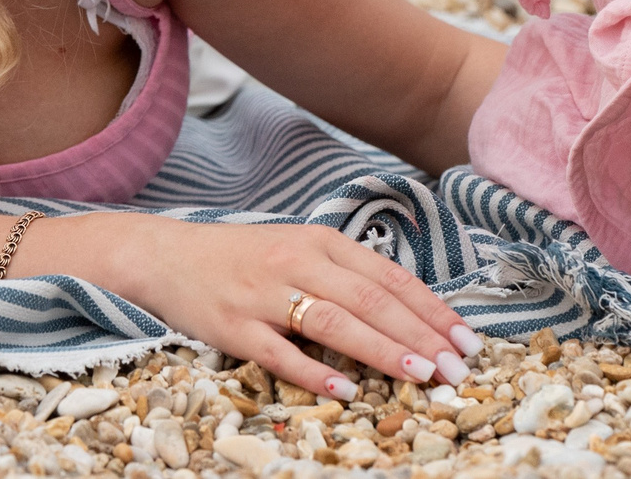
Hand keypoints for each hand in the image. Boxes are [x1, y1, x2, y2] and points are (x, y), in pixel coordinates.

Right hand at [101, 214, 479, 398]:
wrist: (166, 256)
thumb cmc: (242, 256)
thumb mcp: (297, 247)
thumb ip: (345, 272)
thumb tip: (408, 309)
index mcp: (317, 240)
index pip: (386, 275)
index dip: (430, 307)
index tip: (465, 338)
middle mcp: (294, 261)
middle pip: (367, 299)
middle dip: (418, 334)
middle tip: (456, 366)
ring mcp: (262, 294)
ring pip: (331, 322)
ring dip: (380, 349)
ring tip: (419, 374)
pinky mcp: (232, 326)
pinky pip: (278, 353)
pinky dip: (314, 372)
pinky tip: (346, 390)